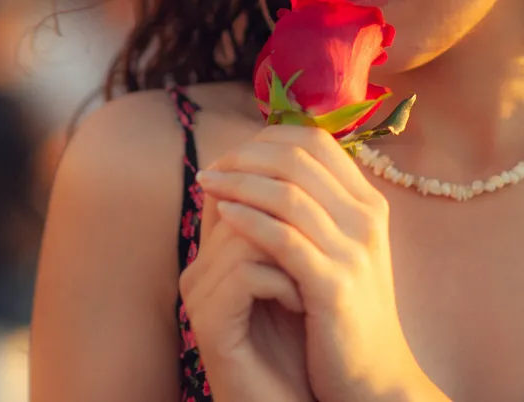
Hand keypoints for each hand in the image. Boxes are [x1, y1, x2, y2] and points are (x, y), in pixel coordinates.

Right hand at [179, 188, 313, 401]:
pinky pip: (247, 274)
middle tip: (321, 246)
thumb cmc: (302, 345)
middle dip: (289, 219)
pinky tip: (301, 304)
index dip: (279, 186)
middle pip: (241, 202)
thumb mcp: (300, 278)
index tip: (321, 212)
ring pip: (244, 234)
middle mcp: (200, 266)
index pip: (237, 184)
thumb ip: (295, 232)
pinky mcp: (208, 323)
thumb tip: (323, 177)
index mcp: (217, 251)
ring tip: (312, 280)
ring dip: (291, 252)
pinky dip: (284, 284)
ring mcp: (200, 295)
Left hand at [195, 124, 439, 401]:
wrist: (373, 378)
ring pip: (288, 193)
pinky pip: (283, 238)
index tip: (230, 156)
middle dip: (245, 156)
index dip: (266, 139)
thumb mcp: (335, 250)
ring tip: (206, 185)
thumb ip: (308, 209)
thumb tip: (253, 166)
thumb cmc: (342, 312)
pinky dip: (248, 220)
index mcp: (367, 203)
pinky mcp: (334, 285)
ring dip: (238, 182)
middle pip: (298, 159)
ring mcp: (353, 251)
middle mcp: (365, 219)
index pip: (315, 141)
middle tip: (210, 169)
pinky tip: (222, 216)